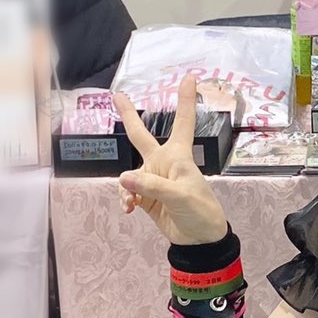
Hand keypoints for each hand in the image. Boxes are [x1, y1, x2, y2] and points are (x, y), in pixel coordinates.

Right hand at [114, 74, 228, 244]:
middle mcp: (164, 163)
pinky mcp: (146, 196)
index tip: (189, 77)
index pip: (183, 122)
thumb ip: (152, 186)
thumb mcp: (180, 196)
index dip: (186, 100)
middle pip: (141, 135)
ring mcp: (152, 179)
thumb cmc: (200, 211)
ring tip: (133, 202)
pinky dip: (126, 199)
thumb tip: (123, 178)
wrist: (198, 239)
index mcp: (179, 156)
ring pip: (130, 173)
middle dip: (129, 116)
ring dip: (127, 187)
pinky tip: (129, 209)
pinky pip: (128, 192)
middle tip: (117, 95)